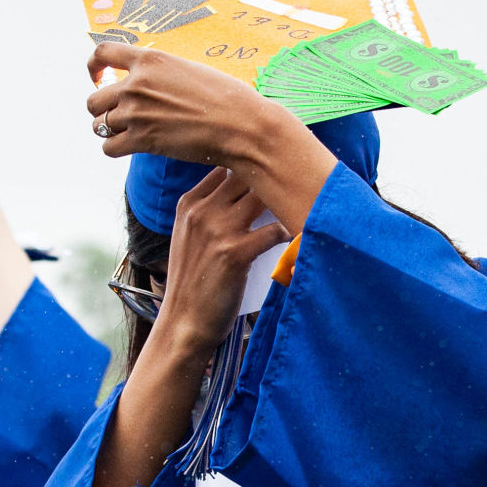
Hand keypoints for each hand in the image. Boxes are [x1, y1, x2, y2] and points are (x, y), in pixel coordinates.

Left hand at [86, 43, 336, 233]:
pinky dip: (115, 149)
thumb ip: (162, 73)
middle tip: (121, 117)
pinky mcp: (142, 140)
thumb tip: (150, 81)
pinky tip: (130, 148)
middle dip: (103, 109)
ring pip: (99, 125)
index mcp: (150, 60)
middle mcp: (137, 84)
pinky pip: (109, 147)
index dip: (93, 68)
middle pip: (93, 99)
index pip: (102, 54)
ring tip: (129, 134)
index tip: (98, 78)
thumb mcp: (190, 70)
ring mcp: (136, 112)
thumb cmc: (227, 99)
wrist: (242, 125)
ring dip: (110, 131)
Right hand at [155, 166, 289, 356]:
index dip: (251, 163)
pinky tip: (293, 240)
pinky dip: (288, 233)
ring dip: (285, 200)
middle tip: (298, 180)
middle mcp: (202, 211)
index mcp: (189, 204)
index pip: (225, 165)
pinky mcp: (234, 254)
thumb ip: (209, 211)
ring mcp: (217, 230)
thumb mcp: (189, 238)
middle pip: (246, 174)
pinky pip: (274, 230)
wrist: (185, 322)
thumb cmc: (193, 282)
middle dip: (273, 175)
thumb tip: (248, 191)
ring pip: (262, 196)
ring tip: (301, 205)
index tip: (273, 167)